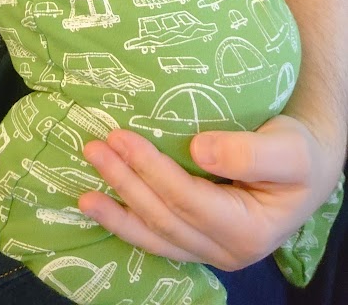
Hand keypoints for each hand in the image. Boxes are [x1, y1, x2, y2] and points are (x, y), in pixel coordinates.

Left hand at [78, 114, 342, 271]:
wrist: (308, 168)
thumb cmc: (299, 152)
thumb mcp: (289, 148)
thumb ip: (249, 153)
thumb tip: (199, 149)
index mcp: (249, 230)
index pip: (188, 200)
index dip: (151, 170)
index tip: (120, 137)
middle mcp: (227, 251)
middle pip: (164, 218)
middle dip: (124, 183)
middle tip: (94, 147)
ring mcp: (210, 252)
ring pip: (155, 237)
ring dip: (117, 211)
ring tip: (83, 192)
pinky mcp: (197, 243)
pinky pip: (157, 238)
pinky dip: (126, 224)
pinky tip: (100, 207)